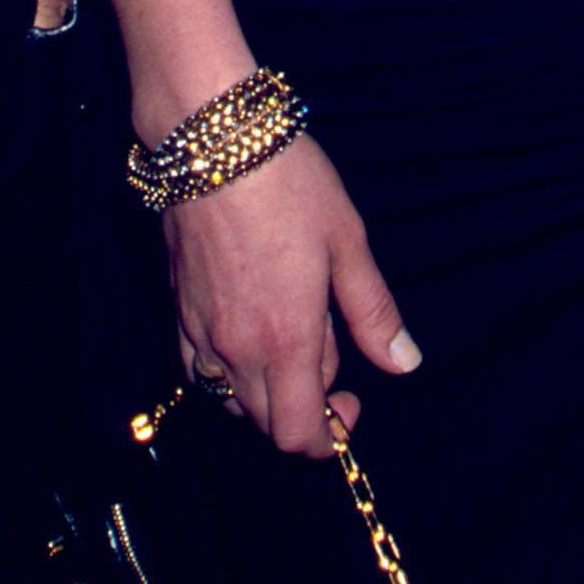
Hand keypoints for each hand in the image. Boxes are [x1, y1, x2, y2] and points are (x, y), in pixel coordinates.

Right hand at [165, 136, 420, 454]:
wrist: (216, 146)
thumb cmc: (290, 186)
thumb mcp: (348, 242)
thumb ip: (373, 311)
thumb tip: (404, 363)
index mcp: (286, 338)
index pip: (299, 434)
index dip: (330, 436)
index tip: (353, 402)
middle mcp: (237, 350)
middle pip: (267, 424)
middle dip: (305, 410)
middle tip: (332, 351)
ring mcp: (200, 335)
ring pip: (233, 402)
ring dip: (268, 393)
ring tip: (295, 334)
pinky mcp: (178, 313)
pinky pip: (201, 374)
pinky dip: (230, 375)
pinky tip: (252, 332)